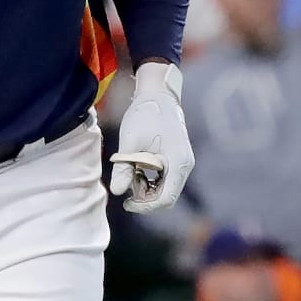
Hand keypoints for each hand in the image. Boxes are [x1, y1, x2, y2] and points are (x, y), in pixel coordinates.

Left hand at [108, 60, 193, 211]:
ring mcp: (181, 162)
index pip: (166, 199)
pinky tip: (135, 166)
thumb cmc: (145, 115)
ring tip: (129, 170)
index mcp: (178, 163)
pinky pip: (163, 178)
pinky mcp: (175, 159)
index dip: (145, 207)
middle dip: (144, 197)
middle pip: (166, 196)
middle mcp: (184, 166)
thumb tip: (116, 192)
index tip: (126, 203)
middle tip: (125, 181)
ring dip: (145, 187)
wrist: (157, 93)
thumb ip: (123, 168)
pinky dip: (148, 178)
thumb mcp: (130, 142)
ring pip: (164, 189)